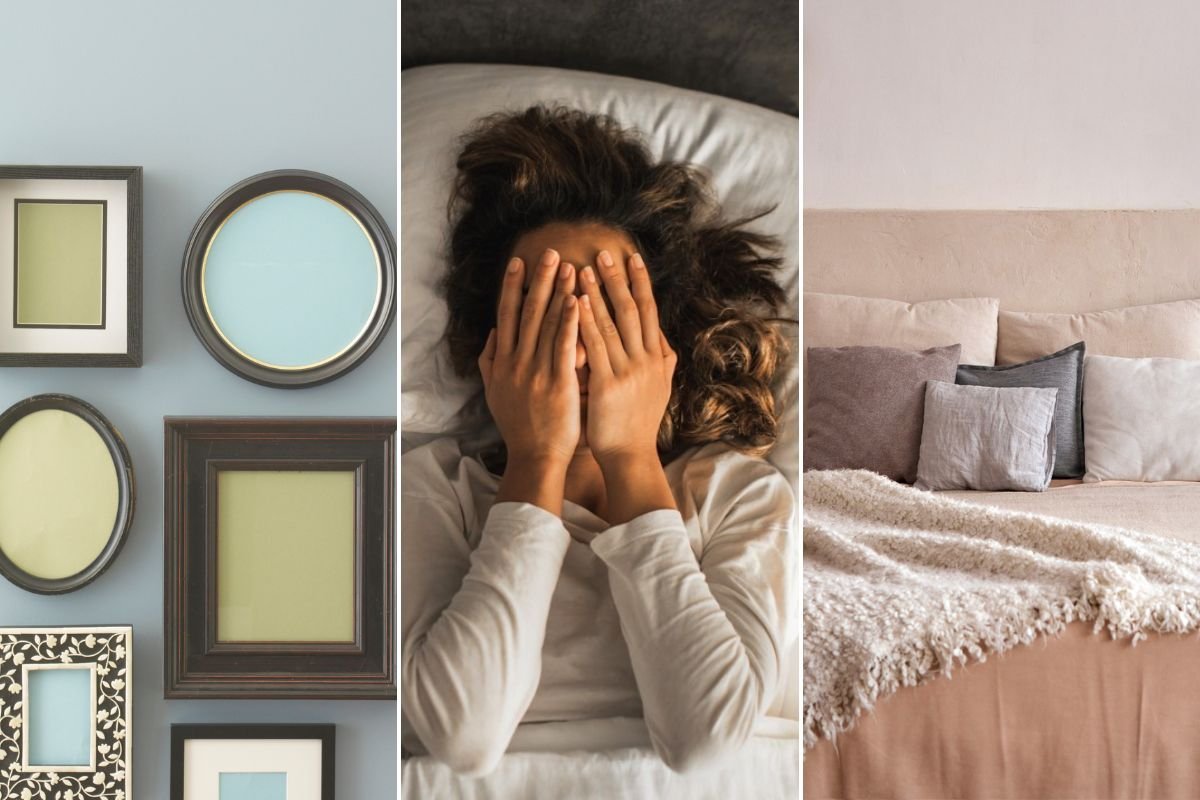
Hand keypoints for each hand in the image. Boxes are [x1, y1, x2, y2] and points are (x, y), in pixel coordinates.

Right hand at [479, 248, 580, 469]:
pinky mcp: (558, 383)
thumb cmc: (519, 427)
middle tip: (550, 252)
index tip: (519, 262)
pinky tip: (578, 301)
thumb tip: (492, 335)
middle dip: (539, 280)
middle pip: (527, 312)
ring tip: (570, 267)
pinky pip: (564, 346)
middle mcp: (517, 362)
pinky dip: (570, 322)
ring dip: (558, 292)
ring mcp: (537, 372)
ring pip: (547, 324)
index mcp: (503, 362)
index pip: (507, 315)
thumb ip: (490, 362)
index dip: (512, 286)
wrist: (534, 456)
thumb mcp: (495, 393)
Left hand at [577, 251, 676, 468]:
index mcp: (657, 358)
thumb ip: (662, 360)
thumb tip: (662, 337)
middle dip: (618, 280)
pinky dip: (586, 322)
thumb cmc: (639, 423)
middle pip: (632, 310)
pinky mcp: (609, 385)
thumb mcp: (660, 388)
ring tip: (583, 269)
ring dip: (598, 294)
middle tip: (605, 253)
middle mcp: (646, 360)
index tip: (632, 258)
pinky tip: (576, 303)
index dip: (641, 283)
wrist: (631, 456)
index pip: (650, 311)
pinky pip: (596, 347)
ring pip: (612, 324)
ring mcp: (629, 372)